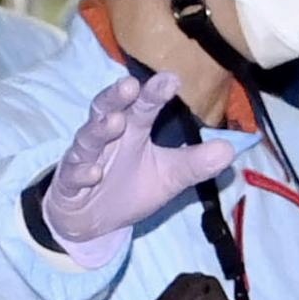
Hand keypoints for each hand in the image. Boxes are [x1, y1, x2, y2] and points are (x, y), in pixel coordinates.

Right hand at [42, 71, 232, 254]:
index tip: (172, 79)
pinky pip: (73, 175)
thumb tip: (230, 150)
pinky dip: (82, 172)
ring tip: (115, 121)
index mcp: (131, 131)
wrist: (91, 220)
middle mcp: (106, 138)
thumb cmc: (129, 188)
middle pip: (107, 109)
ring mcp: (84, 158)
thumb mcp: (168, 178)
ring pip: (88, 139)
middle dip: (117, 97)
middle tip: (130, 85)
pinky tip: (93, 172)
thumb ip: (195, 164)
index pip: (142, 107)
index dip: (154, 93)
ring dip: (100, 129)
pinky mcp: (69, 183)